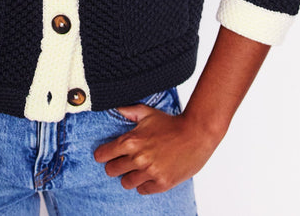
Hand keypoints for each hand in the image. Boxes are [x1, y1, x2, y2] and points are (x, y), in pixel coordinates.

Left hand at [94, 103, 220, 194]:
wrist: (196, 134)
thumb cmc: (171, 123)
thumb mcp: (148, 113)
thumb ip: (129, 111)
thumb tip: (115, 109)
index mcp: (131, 141)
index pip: (103, 155)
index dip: (103, 154)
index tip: (106, 154)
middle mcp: (138, 158)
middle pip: (111, 171)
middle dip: (114, 165)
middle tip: (122, 161)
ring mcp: (150, 172)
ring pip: (126, 183)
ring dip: (129, 176)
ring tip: (137, 168)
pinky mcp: (162, 183)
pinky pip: (143, 190)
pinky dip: (144, 184)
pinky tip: (149, 174)